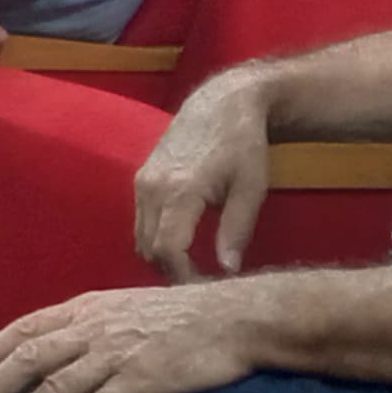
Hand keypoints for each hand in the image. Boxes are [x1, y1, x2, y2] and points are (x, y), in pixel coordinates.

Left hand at [0, 284, 264, 392]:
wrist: (231, 317)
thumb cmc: (179, 313)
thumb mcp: (124, 306)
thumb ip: (90, 323)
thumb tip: (57, 342)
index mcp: (87, 308)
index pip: (27, 327)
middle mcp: (94, 329)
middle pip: (32, 358)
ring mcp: (116, 354)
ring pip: (58, 388)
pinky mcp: (142, 380)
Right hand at [134, 72, 277, 281]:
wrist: (223, 102)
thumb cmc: (244, 144)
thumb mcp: (251, 188)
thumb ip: (236, 230)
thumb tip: (227, 271)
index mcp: (180, 190)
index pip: (167, 250)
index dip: (184, 278)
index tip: (207, 291)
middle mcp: (152, 186)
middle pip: (148, 249)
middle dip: (172, 273)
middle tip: (203, 286)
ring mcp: (142, 182)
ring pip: (140, 238)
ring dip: (162, 259)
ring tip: (195, 269)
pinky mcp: (141, 179)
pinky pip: (140, 222)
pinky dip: (156, 241)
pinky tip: (183, 246)